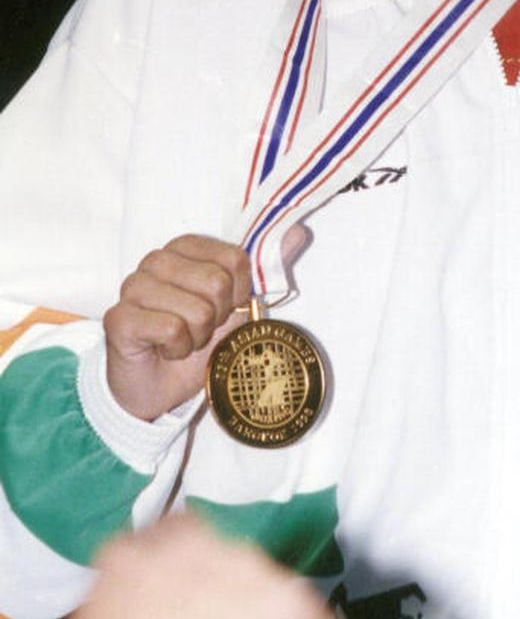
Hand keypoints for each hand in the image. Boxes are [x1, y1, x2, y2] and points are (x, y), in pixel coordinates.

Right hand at [53, 515, 344, 618]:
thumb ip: (128, 599)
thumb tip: (145, 613)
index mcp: (156, 545)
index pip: (183, 535)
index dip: (193, 575)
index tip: (194, 604)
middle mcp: (214, 545)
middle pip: (234, 566)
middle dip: (232, 604)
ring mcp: (260, 573)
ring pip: (274, 599)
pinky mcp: (298, 610)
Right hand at [104, 234, 251, 419]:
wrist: (160, 387)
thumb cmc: (196, 341)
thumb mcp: (238, 305)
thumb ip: (267, 268)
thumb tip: (300, 231)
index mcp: (186, 247)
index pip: (235, 259)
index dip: (238, 293)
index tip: (224, 308)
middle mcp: (157, 259)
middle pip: (217, 283)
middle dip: (217, 317)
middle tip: (199, 328)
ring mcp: (133, 286)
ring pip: (195, 310)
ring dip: (196, 336)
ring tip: (181, 339)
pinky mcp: (120, 318)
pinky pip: (171, 329)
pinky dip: (177, 349)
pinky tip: (164, 350)